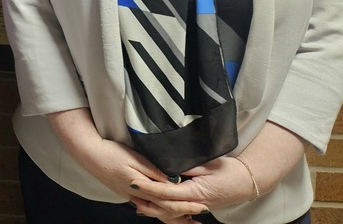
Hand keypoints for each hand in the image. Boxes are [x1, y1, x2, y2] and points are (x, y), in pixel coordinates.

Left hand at [129, 155, 257, 218]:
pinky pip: (178, 211)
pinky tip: (153, 206)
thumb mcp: (208, 164)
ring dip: (153, 207)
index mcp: (195, 192)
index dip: (149, 187)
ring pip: (171, 212)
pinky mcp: (197, 205)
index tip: (135, 182)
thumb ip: (187, 165)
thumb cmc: (230, 171)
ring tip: (136, 201)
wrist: (247, 182)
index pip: (167, 192)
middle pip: (165, 206)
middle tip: (129, 192)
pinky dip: (164, 210)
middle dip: (147, 200)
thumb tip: (168, 163)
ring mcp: (196, 206)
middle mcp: (195, 203)